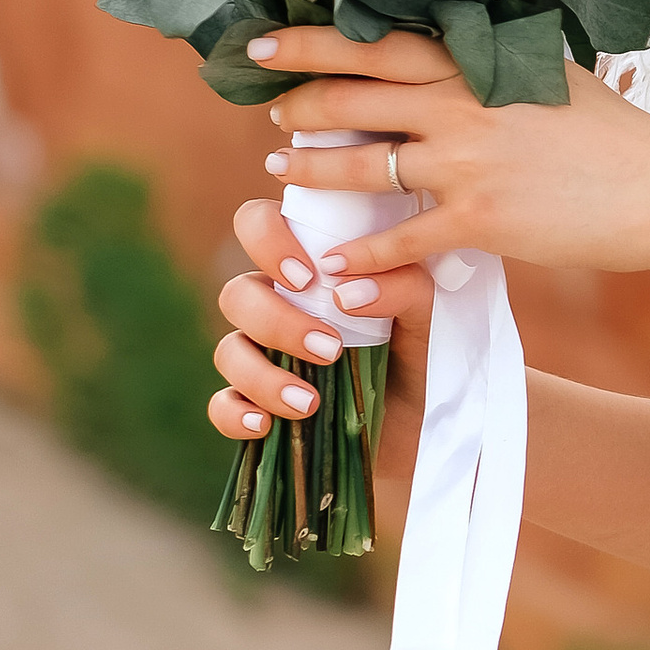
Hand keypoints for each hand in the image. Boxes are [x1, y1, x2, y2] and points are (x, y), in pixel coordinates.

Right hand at [208, 194, 434, 471]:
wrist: (428, 421)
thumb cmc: (424, 352)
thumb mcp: (428, 315)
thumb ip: (403, 287)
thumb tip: (347, 290)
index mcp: (310, 269)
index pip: (258, 225)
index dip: (266, 240)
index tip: (306, 277)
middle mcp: (278, 306)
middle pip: (237, 294)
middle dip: (275, 321)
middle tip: (329, 348)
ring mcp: (264, 356)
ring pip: (227, 351)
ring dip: (261, 375)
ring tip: (310, 403)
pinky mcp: (260, 405)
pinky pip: (221, 406)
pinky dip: (233, 414)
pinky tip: (263, 424)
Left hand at [245, 23, 649, 278]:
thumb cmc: (616, 133)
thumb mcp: (551, 76)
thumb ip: (496, 66)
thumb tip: (459, 52)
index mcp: (479, 65)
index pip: (377, 44)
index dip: (312, 44)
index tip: (265, 47)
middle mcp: (463, 106)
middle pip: (353, 98)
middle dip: (298, 106)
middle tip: (270, 116)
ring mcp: (468, 163)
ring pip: (362, 168)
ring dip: (312, 173)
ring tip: (281, 177)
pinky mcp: (480, 219)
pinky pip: (399, 239)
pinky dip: (362, 255)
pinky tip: (336, 266)